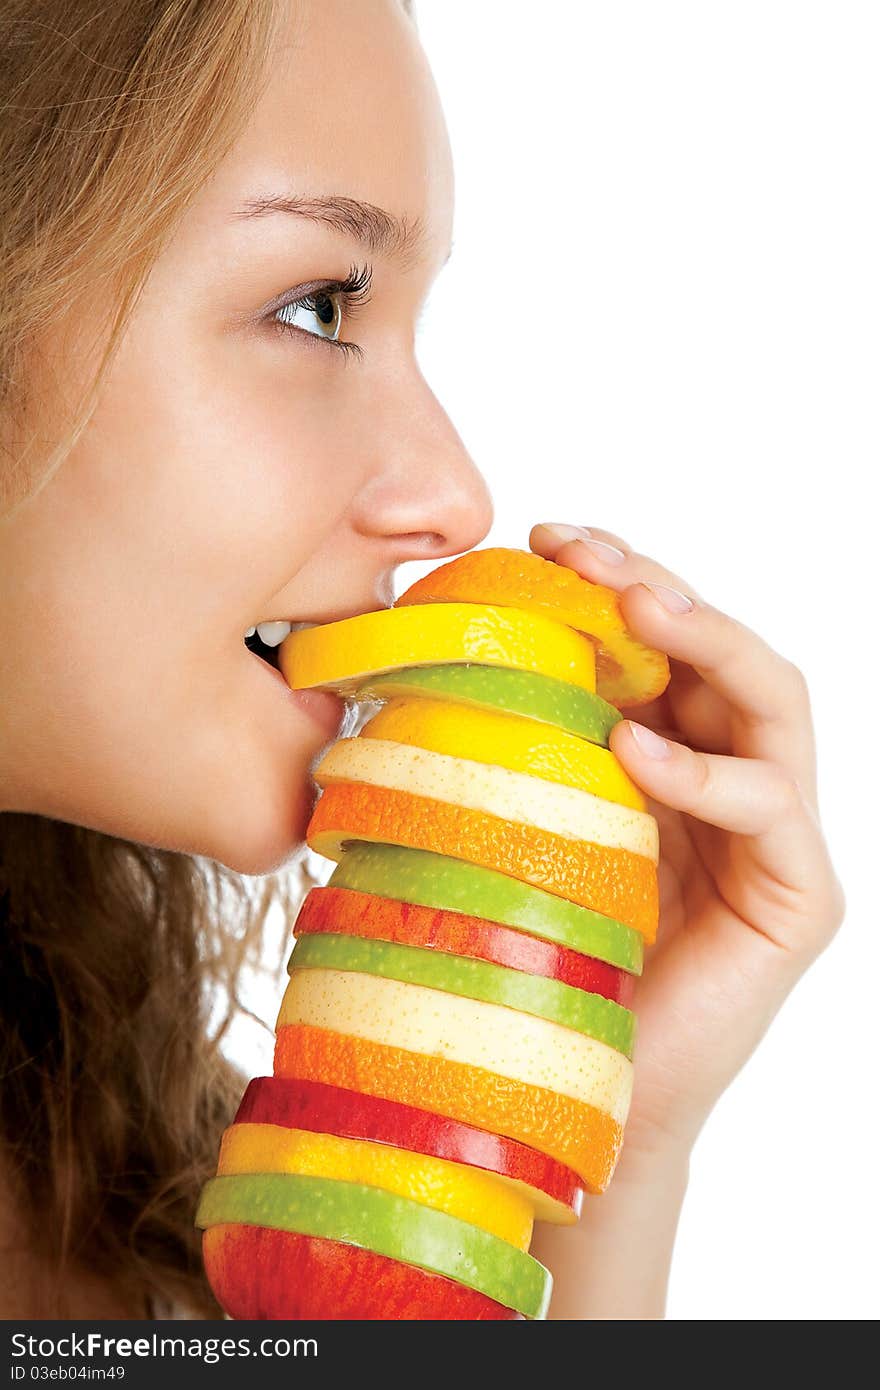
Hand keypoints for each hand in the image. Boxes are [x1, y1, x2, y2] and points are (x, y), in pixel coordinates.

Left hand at [529, 522, 845, 1160]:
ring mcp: (775, 839)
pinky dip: (705, 770)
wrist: (560, 1082)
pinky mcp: (798, 901)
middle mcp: (733, 784)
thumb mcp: (521, 818)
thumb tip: (440, 643)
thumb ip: (520, 741)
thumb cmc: (534, 954)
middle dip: (661, 590)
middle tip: (587, 557)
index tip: (545, 538)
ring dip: (706, 642)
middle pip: (726, 655)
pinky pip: (770, 808)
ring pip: (774, 705)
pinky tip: (635, 751)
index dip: (619, 579)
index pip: (667, 647)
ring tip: (633, 611)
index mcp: (672, 759)